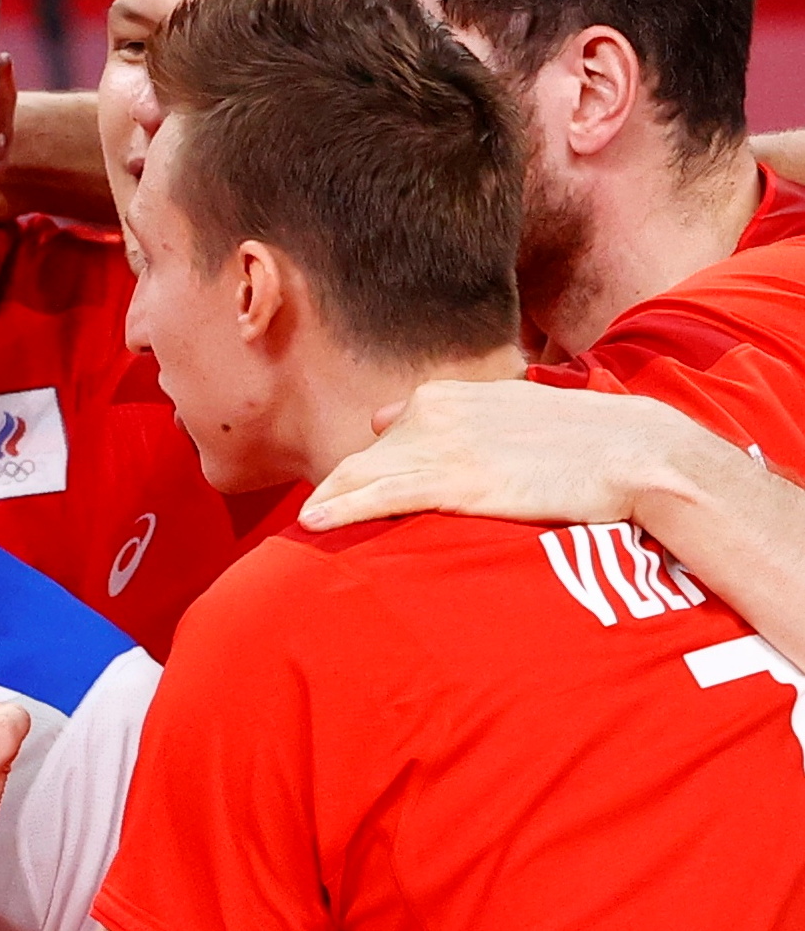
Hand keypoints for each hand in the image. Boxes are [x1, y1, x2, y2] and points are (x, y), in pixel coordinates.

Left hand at [301, 378, 694, 532]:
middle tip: (304, 522)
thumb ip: (451, 417)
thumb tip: (382, 420)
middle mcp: (430, 413)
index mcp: (444, 397)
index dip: (357, 474)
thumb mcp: (509, 412)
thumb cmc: (580, 440)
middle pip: (362, 461)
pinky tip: (312, 523)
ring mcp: (440, 446)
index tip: (334, 497)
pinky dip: (341, 510)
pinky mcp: (454, 481)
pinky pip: (380, 496)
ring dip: (327, 505)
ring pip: (362, 479)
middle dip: (333, 492)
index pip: (381, 441)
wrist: (633, 452)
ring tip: (295, 533)